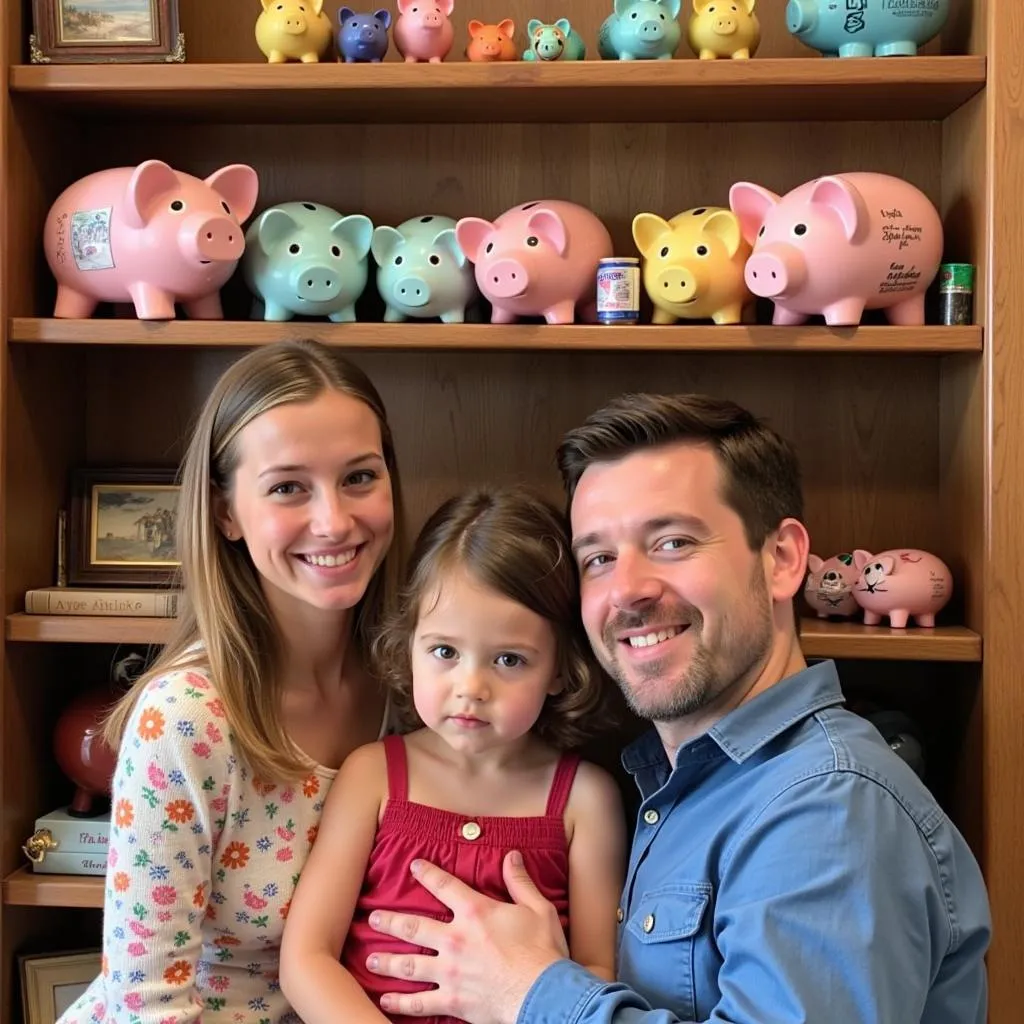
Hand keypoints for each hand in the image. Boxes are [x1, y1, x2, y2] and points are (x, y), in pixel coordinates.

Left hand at [366, 851, 568, 1023]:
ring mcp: (450, 971)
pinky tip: (386, 999)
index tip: (414, 866)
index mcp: (475, 913)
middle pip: (414, 926)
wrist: (543, 995)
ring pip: (409, 964)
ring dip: (387, 960)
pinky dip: (400, 1002)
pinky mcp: (452, 1000)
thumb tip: (512, 856)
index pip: (445, 886)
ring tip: (371, 958)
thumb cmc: (542, 952)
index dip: (428, 873)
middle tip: (373, 917)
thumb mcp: (537, 908)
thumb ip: (520, 881)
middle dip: (391, 920)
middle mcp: (455, 939)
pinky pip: (419, 1003)